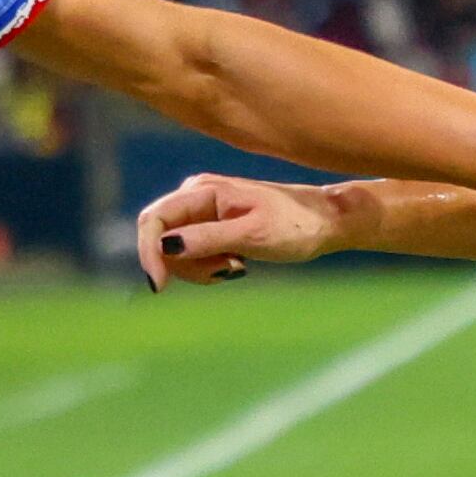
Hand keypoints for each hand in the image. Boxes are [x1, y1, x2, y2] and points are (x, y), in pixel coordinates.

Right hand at [137, 173, 376, 286]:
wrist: (326, 222)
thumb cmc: (296, 225)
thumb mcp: (252, 235)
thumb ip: (207, 239)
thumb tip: (165, 246)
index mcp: (203, 190)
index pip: (154, 220)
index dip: (149, 253)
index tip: (160, 286)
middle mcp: (196, 196)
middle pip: (161, 239)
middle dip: (184, 265)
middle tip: (226, 272)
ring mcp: (202, 211)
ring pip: (176, 252)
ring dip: (200, 269)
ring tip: (237, 267)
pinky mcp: (211, 226)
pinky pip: (192, 254)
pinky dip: (208, 267)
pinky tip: (236, 264)